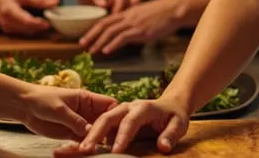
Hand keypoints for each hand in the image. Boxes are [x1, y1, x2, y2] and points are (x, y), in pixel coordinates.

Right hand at [0, 0, 58, 34]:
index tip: (49, 22)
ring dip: (38, 28)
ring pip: (26, 32)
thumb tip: (55, 2)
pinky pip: (23, 32)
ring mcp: (6, 28)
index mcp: (8, 10)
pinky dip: (32, 28)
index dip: (38, 23)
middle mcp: (6, 22)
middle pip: (27, 28)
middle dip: (41, 25)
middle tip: (53, 19)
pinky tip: (39, 21)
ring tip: (48, 19)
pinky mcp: (8, 31)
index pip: (26, 21)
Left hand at [18, 84, 117, 140]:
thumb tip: (90, 131)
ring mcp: (79, 123)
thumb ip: (75, 120)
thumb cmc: (43, 99)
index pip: (108, 104)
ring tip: (91, 150)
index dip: (114, 114)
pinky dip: (82, 148)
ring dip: (94, 142)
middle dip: (105, 132)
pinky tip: (81, 152)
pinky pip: (81, 142)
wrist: (25, 106)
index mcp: (87, 99)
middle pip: (103, 122)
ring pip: (93, 134)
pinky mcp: (71, 134)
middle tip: (104, 143)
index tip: (115, 126)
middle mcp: (86, 111)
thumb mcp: (60, 109)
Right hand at [54, 97, 189, 155]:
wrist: (170, 106)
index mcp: (143, 107)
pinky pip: (102, 128)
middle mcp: (128, 107)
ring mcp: (120, 113)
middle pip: (108, 117)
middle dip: (96, 132)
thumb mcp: (179, 124)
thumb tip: (163, 147)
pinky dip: (91, 137)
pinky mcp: (116, 121)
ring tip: (79, 150)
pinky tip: (82, 149)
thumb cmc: (174, 116)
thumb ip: (171, 135)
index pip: (131, 121)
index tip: (116, 152)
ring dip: (90, 135)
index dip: (123, 136)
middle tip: (85, 149)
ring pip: (101, 121)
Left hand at [78, 0, 182, 54]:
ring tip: (91, 50)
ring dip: (99, 42)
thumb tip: (127, 35)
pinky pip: (123, 37)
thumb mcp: (143, 15)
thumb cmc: (162, 14)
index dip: (94, 28)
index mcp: (127, 12)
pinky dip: (113, 44)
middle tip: (82, 44)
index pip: (105, 20)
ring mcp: (133, 23)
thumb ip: (133, 23)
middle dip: (91, 35)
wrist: (173, 9)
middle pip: (104, 25)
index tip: (86, 37)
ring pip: (110, 32)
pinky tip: (106, 51)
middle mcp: (127, 16)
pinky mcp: (140, 30)